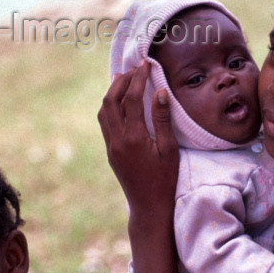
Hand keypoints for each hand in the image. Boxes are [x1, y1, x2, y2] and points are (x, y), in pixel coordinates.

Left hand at [97, 61, 179, 222]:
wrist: (149, 207)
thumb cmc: (165, 180)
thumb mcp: (170, 149)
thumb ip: (162, 119)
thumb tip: (159, 91)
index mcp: (134, 138)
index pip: (131, 99)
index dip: (138, 78)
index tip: (146, 64)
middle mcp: (118, 140)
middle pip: (110, 101)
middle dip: (121, 81)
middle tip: (134, 69)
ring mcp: (111, 146)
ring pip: (103, 111)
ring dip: (111, 93)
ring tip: (122, 79)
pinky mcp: (110, 152)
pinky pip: (105, 123)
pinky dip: (110, 106)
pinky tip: (119, 101)